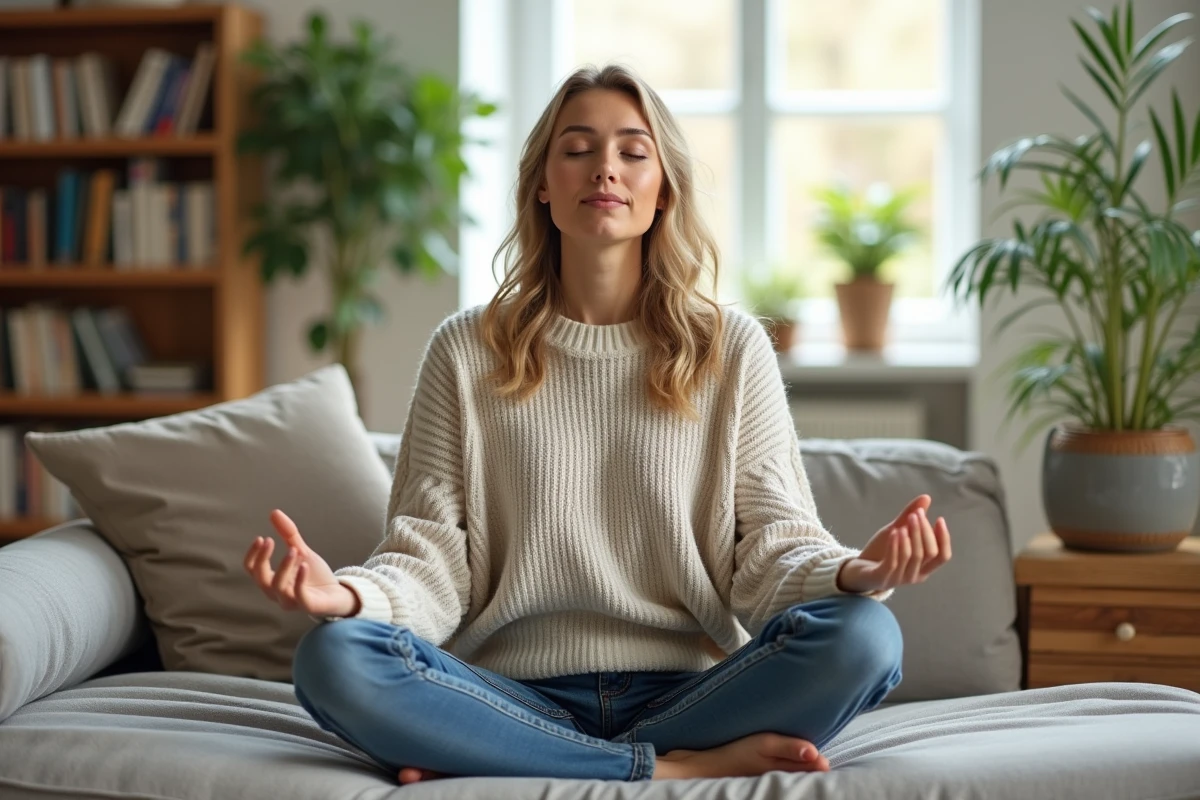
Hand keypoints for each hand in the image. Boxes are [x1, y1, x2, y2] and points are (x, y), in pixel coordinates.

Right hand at [243, 509, 359, 616]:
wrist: (337, 593)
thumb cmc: (314, 575)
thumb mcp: (301, 551)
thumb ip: (288, 535)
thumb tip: (274, 512)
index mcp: (271, 580)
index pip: (252, 569)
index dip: (253, 554)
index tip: (261, 538)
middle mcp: (276, 593)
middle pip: (260, 578)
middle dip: (262, 559)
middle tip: (270, 540)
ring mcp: (291, 601)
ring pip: (277, 587)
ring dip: (283, 567)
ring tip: (293, 550)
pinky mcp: (307, 605)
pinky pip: (299, 596)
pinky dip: (299, 580)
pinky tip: (304, 564)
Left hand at [836, 494, 951, 593]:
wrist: (856, 571)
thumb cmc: (880, 553)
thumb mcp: (896, 532)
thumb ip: (910, 517)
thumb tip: (926, 498)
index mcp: (923, 568)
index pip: (942, 556)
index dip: (944, 538)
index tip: (939, 518)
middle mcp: (914, 576)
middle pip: (929, 553)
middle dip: (925, 531)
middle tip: (917, 514)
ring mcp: (899, 579)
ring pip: (913, 556)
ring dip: (913, 535)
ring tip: (909, 518)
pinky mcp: (882, 578)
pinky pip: (893, 562)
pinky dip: (896, 545)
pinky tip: (895, 531)